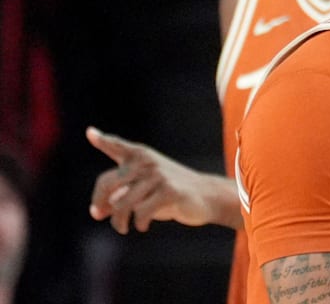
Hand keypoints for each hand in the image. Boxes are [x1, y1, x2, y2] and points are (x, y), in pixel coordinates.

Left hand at [86, 126, 224, 232]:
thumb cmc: (171, 192)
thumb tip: (98, 211)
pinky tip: (142, 226)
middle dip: (99, 202)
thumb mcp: (144, 189)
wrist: (207, 196)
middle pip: (108, 183)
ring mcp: (159, 175)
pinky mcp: (169, 190)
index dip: (104, 141)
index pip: (118, 147)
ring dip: (118, 221)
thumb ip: (120, 194)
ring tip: (122, 228)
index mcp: (141, 156)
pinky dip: (139, 223)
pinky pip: (142, 212)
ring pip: (123, 203)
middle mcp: (148, 162)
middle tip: (98, 215)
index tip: (90, 133)